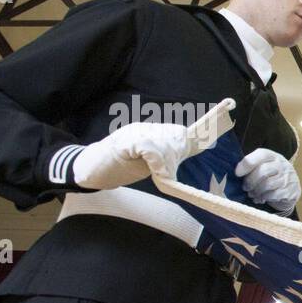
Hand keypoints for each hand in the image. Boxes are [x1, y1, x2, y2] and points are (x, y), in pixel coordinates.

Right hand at [71, 121, 197, 189]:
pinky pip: (147, 148)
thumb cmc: (118, 167)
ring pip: (163, 142)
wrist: (89, 170)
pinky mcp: (122, 144)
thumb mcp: (147, 161)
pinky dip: (157, 160)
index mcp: (150, 132)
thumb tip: (191, 148)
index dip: (196, 134)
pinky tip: (160, 172)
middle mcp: (143, 129)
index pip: (177, 131)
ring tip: (165, 173)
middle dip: (182, 150)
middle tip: (176, 168)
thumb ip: (166, 155)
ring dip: (168, 158)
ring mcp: (132, 134)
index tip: (212, 137)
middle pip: (174, 135)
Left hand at [234, 148, 300, 213]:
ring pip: (267, 185)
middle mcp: (281, 165)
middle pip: (262, 172)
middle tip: (245, 188)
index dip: (246, 164)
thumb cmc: (270, 176)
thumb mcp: (262, 166)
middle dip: (250, 182)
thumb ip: (251, 166)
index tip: (237, 173)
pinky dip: (263, 198)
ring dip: (256, 191)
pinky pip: (273, 195)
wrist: (291, 187)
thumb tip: (237, 172)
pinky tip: (260, 199)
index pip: (260, 155)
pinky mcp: (290, 191)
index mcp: (272, 156)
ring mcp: (287, 178)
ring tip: (252, 194)